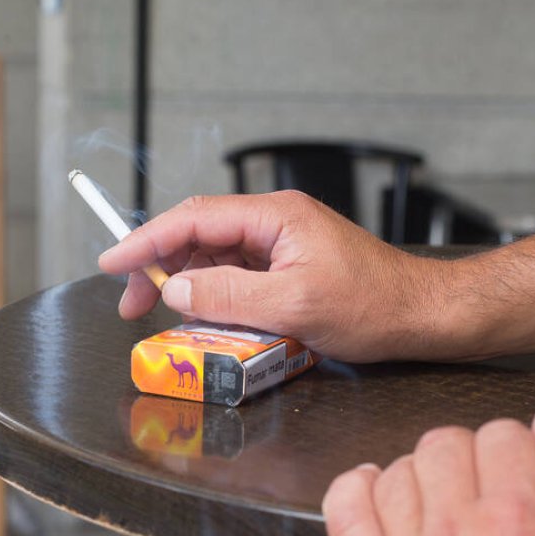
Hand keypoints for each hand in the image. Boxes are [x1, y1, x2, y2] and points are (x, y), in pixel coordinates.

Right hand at [98, 191, 462, 362]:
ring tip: (166, 319)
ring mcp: (281, 243)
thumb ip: (230, 295)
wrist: (422, 315)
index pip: (194, 219)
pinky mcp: (288, 266)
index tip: (112, 262)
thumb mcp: (295, 306)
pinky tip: (205, 319)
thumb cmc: (373, 306)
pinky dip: (213, 295)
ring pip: (214, 256)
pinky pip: (237, 275)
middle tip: (134, 306)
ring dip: (186, 285)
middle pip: (197, 234)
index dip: (146, 240)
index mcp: (274, 216)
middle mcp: (274, 222)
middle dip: (160, 266)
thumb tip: (178, 289)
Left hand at [322, 402, 534, 535]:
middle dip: (473, 462)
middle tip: (494, 503)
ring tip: (450, 516)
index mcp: (521, 521)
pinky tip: (386, 501)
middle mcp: (454, 531)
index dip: (521, 457)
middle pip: (445, 443)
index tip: (529, 484)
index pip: (504, 434)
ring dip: (422, 481)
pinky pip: (345, 505)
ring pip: (396, 469)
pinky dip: (360, 492)